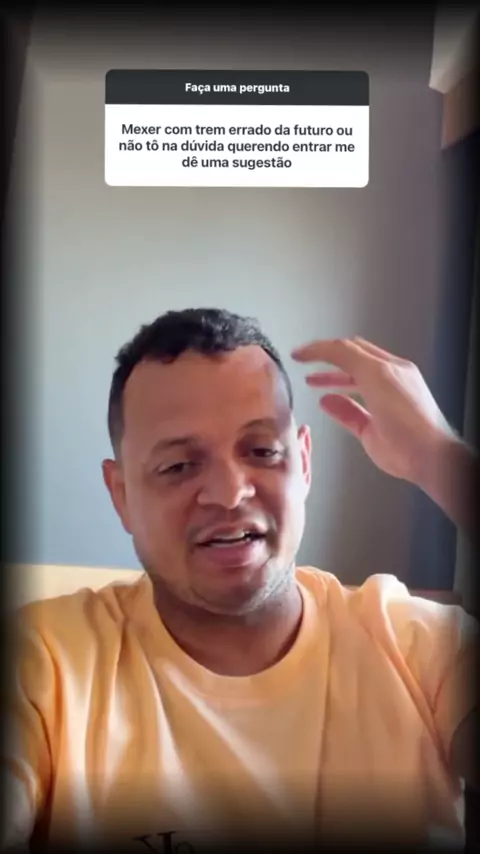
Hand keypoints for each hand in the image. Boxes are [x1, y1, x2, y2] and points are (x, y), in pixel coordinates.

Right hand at [291, 336, 454, 484]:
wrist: (425, 454)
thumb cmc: (405, 412)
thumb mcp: (376, 375)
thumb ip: (347, 361)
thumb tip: (318, 354)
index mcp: (391, 367)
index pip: (353, 348)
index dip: (324, 347)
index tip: (300, 353)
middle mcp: (386, 382)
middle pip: (352, 364)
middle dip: (327, 360)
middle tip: (303, 361)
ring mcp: (380, 405)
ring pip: (351, 387)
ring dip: (331, 380)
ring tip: (310, 381)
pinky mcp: (374, 429)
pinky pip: (352, 412)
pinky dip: (337, 405)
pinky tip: (324, 402)